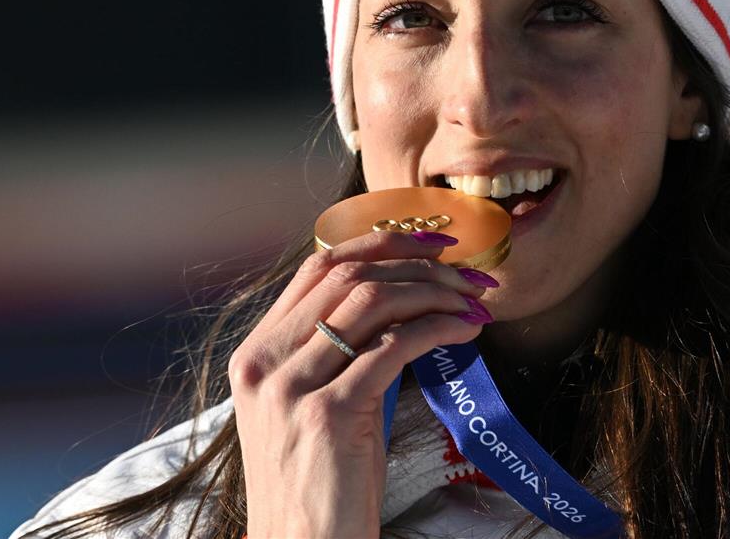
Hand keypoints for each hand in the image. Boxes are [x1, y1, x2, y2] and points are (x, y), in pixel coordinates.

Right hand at [228, 230, 496, 537]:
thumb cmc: (319, 484)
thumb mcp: (311, 405)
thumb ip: (335, 353)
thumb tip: (401, 305)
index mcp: (257, 354)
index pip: (316, 267)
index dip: (377, 243)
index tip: (428, 245)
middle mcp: (265, 362)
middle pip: (347, 274)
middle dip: (416, 264)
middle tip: (465, 273)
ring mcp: (292, 386)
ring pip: (372, 301)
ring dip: (434, 292)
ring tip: (473, 301)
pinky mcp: (329, 413)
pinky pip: (394, 346)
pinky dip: (438, 328)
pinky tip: (465, 332)